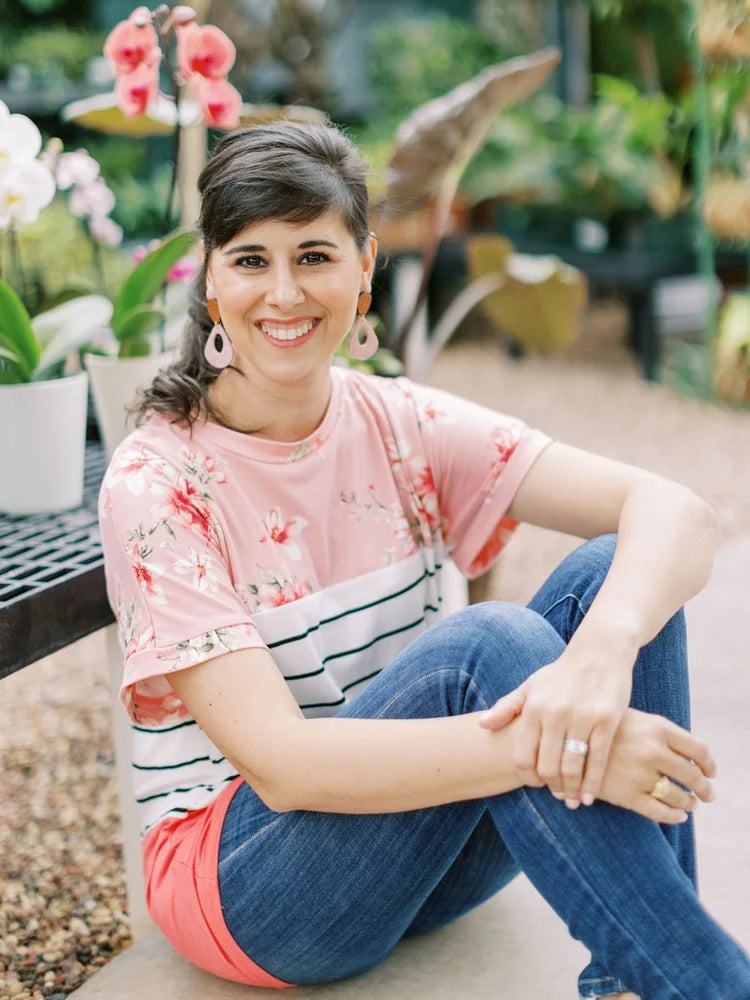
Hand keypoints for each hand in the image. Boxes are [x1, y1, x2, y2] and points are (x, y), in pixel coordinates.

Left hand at [478, 648, 633, 806]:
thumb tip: (482, 726)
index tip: (536, 784)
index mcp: (533, 707)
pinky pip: (598, 759)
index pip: (523, 756)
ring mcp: (582, 717)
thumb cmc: (561, 674)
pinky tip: (591, 796)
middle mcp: (555, 713)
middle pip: (548, 766)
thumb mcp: (530, 686)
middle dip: (552, 788)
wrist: (599, 652)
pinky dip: (593, 783)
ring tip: (574, 801)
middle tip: (558, 797)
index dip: (528, 777)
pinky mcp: (607, 720)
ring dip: (572, 790)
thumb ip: (506, 707)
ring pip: (573, 766)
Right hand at [598, 708, 715, 823]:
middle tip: (707, 793)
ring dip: (690, 803)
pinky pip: (661, 812)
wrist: (561, 739)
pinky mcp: (626, 795)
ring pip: (680, 796)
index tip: (710, 771)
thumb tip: (687, 753)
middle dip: (705, 788)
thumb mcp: (631, 715)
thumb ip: (659, 731)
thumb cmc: (598, 725)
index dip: (709, 764)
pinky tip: (677, 815)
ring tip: (690, 804)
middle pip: (694, 776)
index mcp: (657, 727)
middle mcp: (653, 750)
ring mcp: (640, 774)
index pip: (699, 749)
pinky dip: (674, 816)